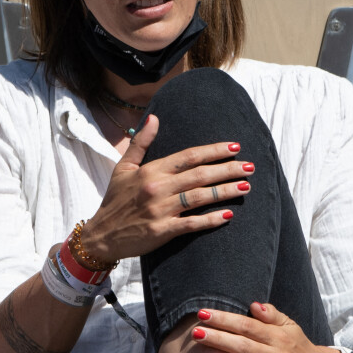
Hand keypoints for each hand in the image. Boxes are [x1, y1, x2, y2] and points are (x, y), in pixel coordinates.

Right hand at [81, 115, 253, 261]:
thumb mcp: (123, 167)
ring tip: (246, 187)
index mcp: (151, 170)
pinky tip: (228, 216)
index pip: (189, 156)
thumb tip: (154, 117)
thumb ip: (140, 142)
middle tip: (250, 166)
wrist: (101, 235)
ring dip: (225, 191)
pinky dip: (210, 220)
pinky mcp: (161, 231)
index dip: (214, 150)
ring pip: (199, 197)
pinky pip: (191, 224)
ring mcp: (160, 210)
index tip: (235, 146)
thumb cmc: (115, 200)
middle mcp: (157, 187)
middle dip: (228, 169)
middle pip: (200, 175)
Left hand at [192, 302, 342, 352]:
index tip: (203, 314)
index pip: (247, 325)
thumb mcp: (290, 326)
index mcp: (277, 337)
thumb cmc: (298, 347)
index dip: (225, 319)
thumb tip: (253, 305)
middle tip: (195, 333)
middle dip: (219, 339)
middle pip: (244, 347)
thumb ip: (271, 315)